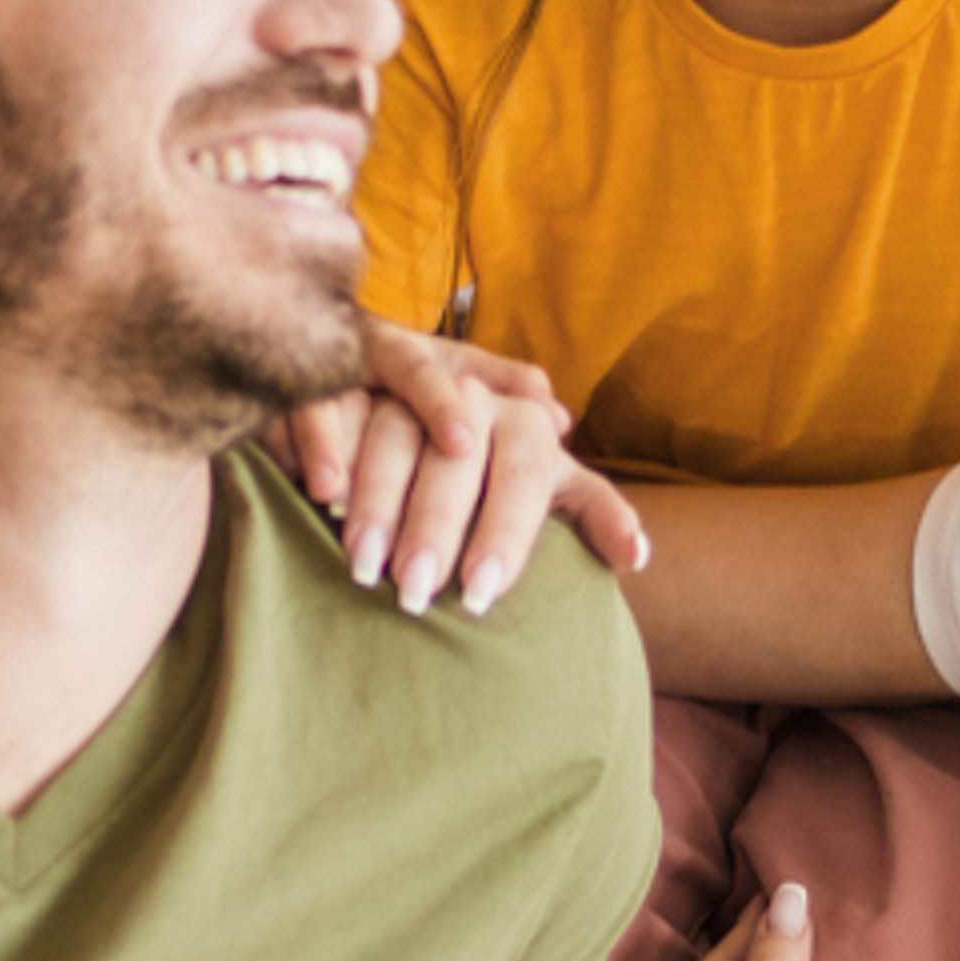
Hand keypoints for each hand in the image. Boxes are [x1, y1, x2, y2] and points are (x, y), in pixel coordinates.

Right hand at [274, 319, 650, 614]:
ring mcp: (389, 368)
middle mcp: (455, 381)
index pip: (520, 465)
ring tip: (364, 559)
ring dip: (377, 494)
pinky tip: (322, 492)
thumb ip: (588, 505)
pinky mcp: (329, 368)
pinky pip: (323, 398)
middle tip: (416, 593)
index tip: (484, 588)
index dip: (505, 527)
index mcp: (510, 409)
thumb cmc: (481, 451)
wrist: (391, 378)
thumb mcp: (541, 473)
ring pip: (388, 427)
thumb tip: (637, 558)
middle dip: (433, 526)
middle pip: (450, 456)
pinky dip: (323, 440)